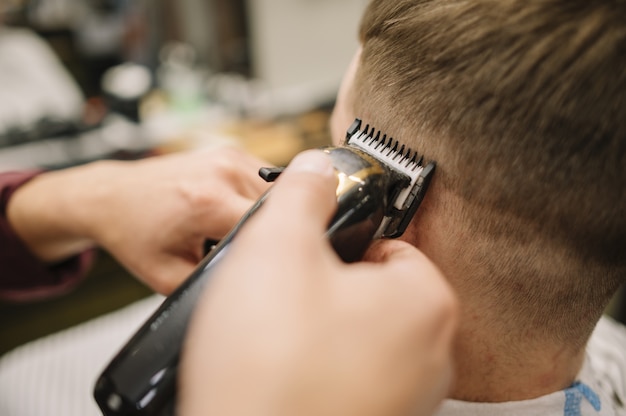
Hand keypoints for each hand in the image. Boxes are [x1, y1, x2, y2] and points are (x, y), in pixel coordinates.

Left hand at [7, 147, 269, 293]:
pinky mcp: (231, 153)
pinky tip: (239, 214)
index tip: (275, 267)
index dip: (280, 250)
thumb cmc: (134, 233)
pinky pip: (266, 180)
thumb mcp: (170, 276)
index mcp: (208, 202)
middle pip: (282, 207)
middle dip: (276, 232)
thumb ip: (214, 283)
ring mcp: (229, 157)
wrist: (111, 197)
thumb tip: (252, 284)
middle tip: (257, 254)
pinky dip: (262, 200)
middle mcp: (223, 171)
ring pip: (279, 192)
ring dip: (272, 214)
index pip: (274, 227)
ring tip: (242, 232)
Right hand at [179, 150, 457, 415]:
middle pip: (374, 291)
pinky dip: (319, 370)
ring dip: (319, 329)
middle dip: (327, 287)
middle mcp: (431, 358)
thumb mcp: (276, 248)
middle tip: (284, 296)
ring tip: (277, 338)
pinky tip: (283, 373)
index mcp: (424, 304)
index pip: (390, 242)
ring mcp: (406, 401)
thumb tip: (316, 168)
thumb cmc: (268, 368)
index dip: (340, 239)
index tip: (309, 250)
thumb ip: (302, 193)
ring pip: (359, 337)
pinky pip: (349, 379)